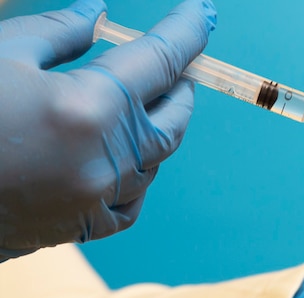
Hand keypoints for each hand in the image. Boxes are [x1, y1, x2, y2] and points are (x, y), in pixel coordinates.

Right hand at [0, 0, 216, 260]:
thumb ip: (58, 31)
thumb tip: (98, 14)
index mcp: (88, 108)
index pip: (161, 59)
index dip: (188, 31)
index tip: (204, 15)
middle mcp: (106, 160)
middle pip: (173, 117)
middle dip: (181, 85)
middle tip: (180, 63)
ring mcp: (96, 200)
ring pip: (157, 159)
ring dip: (161, 127)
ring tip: (151, 103)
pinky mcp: (79, 228)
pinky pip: (132, 201)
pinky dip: (139, 174)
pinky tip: (126, 157)